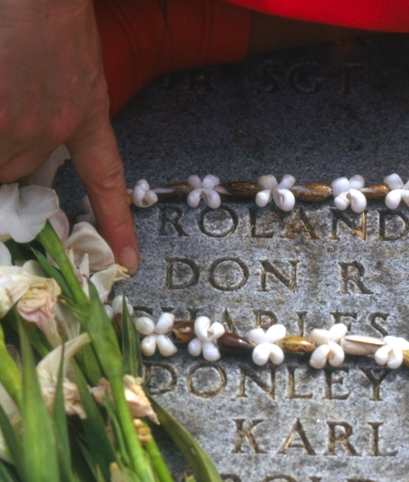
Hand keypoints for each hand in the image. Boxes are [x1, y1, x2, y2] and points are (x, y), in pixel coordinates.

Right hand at [0, 0, 138, 271]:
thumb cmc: (50, 7)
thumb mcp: (71, 62)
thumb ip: (55, 105)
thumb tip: (21, 131)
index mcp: (85, 111)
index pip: (105, 178)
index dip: (116, 223)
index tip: (128, 262)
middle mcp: (51, 127)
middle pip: (14, 170)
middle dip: (1, 157)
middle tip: (7, 114)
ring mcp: (12, 123)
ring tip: (7, 88)